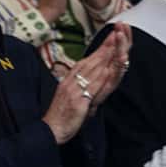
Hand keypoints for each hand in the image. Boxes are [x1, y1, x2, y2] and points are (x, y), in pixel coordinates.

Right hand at [42, 25, 129, 143]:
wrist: (50, 130)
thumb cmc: (59, 115)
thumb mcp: (67, 95)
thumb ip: (77, 84)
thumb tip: (88, 76)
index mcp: (68, 80)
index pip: (85, 61)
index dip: (97, 50)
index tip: (108, 40)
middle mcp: (70, 83)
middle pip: (89, 63)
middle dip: (103, 48)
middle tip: (114, 36)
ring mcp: (73, 92)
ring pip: (91, 72)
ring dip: (104, 58)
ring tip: (115, 47)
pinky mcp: (77, 102)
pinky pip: (90, 89)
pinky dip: (100, 79)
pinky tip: (108, 71)